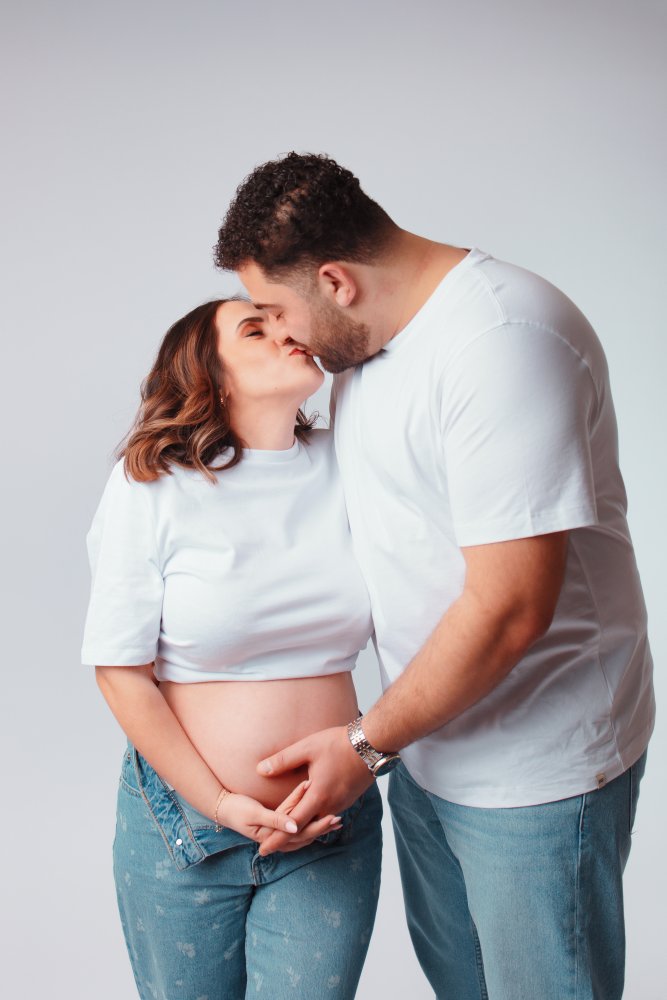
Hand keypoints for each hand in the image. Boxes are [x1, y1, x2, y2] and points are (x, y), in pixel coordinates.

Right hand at [218, 779, 342, 849]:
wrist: (224, 807)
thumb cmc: (238, 809)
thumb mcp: (255, 814)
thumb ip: (275, 819)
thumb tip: (295, 827)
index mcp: (273, 836)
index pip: (299, 833)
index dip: (317, 826)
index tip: (332, 817)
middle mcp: (277, 837)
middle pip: (304, 834)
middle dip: (322, 827)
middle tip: (339, 819)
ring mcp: (277, 832)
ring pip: (302, 830)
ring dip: (318, 825)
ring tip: (336, 820)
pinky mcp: (277, 825)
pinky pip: (296, 825)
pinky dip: (309, 821)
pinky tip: (320, 816)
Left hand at [255, 725, 373, 855]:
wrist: (371, 745)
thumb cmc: (337, 744)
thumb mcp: (307, 748)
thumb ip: (282, 761)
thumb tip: (260, 770)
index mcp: (318, 796)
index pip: (293, 825)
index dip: (277, 839)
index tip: (263, 850)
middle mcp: (330, 806)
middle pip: (305, 830)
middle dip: (286, 840)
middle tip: (269, 847)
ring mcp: (341, 804)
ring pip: (318, 825)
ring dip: (302, 831)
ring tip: (287, 836)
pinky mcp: (348, 800)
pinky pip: (328, 818)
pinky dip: (315, 823)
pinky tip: (310, 820)